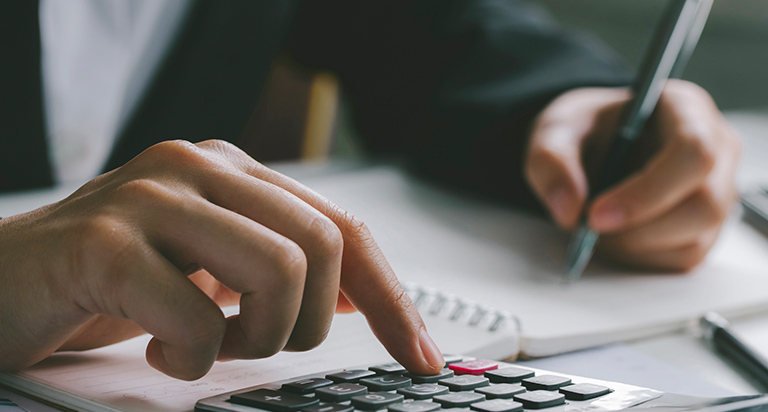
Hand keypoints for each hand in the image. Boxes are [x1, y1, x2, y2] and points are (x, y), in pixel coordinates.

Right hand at [0, 140, 443, 379]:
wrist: (2, 281)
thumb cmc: (113, 281)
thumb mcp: (210, 268)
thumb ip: (281, 263)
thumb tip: (363, 293)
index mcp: (233, 170)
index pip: (343, 228)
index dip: (390, 297)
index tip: (421, 353)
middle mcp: (198, 166)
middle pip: (322, 246)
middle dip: (308, 322)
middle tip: (260, 342)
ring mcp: (152, 198)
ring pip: (277, 272)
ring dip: (257, 338)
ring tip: (209, 344)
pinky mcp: (106, 244)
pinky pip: (199, 318)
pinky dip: (192, 358)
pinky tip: (162, 352)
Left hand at [524, 80, 740, 270]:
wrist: (591, 148)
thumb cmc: (585, 130)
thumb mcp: (555, 131)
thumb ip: (551, 160)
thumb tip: (568, 211)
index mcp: (688, 110)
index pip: (693, 153)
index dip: (647, 191)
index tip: (595, 215)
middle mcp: (716, 151)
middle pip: (704, 205)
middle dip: (638, 228)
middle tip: (588, 229)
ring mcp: (717, 192)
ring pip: (694, 239)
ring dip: (636, 246)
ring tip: (596, 229)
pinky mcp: (704, 227)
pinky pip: (683, 257)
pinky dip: (641, 258)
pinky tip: (614, 237)